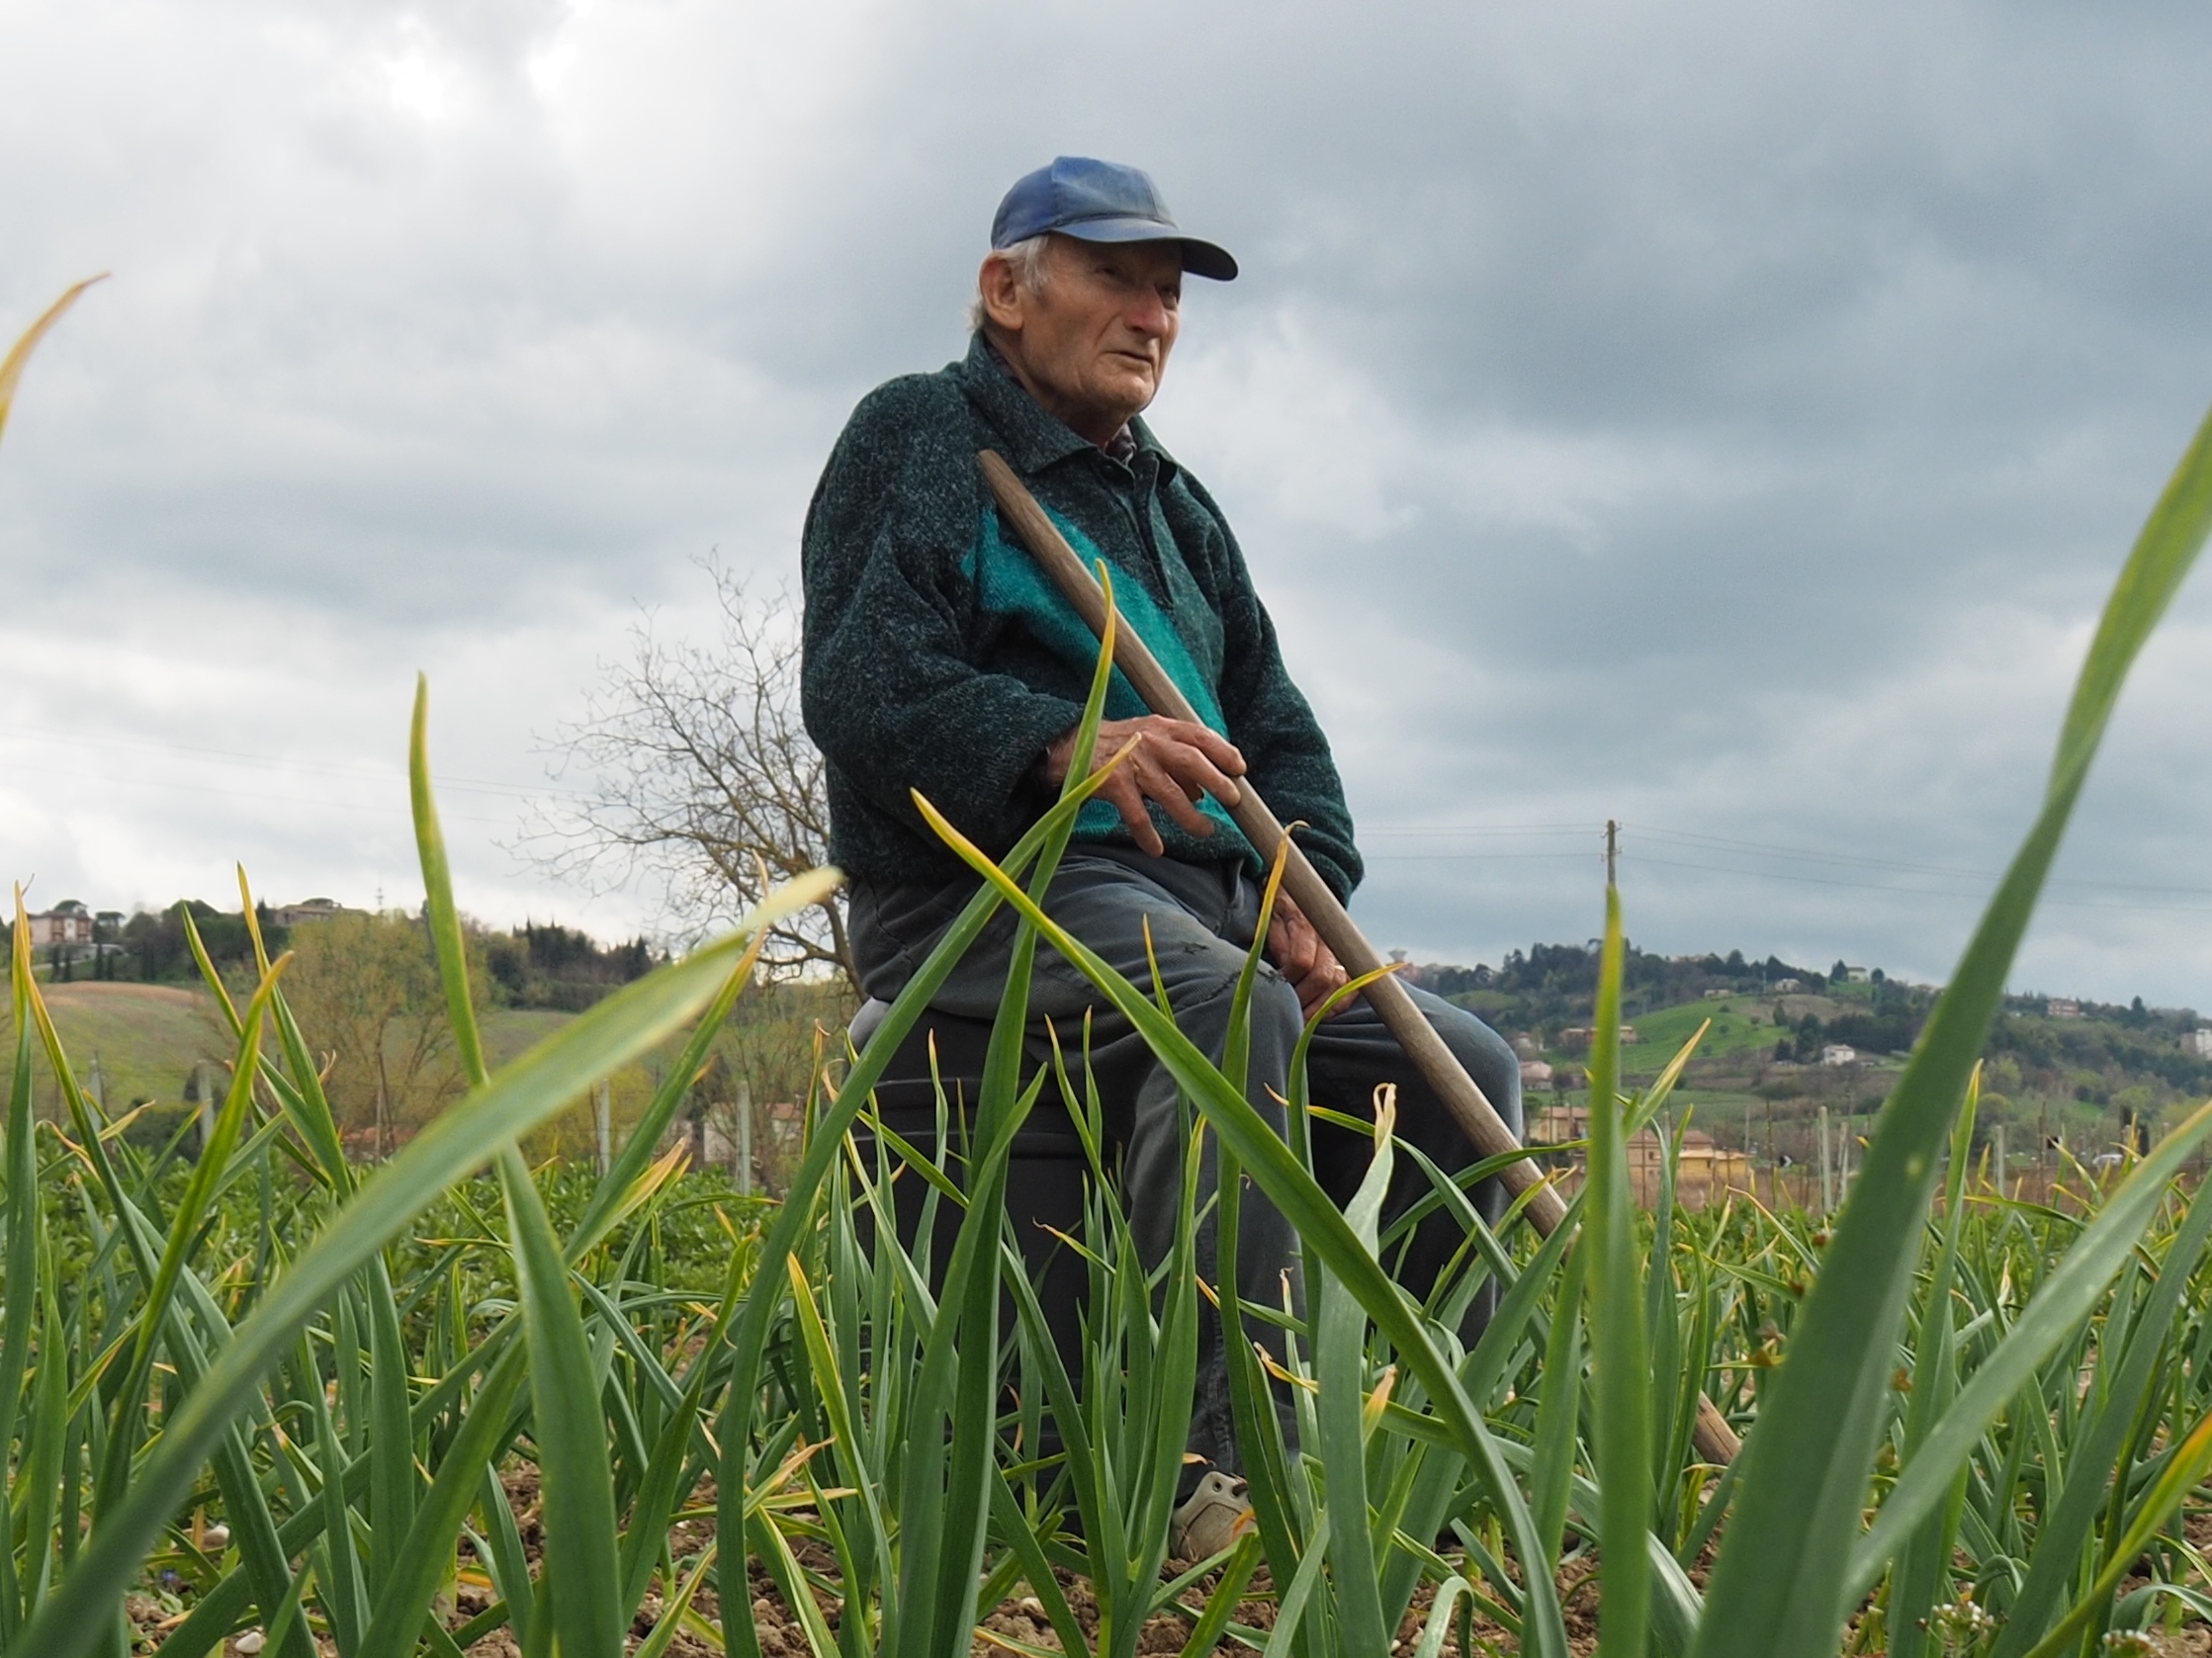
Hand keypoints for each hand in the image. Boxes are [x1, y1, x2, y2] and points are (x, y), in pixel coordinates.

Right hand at [1041, 716, 1245, 857]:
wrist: (1070, 747)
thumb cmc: (1118, 745)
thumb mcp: (1150, 741)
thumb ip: (1176, 761)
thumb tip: (1202, 792)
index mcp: (1161, 727)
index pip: (1200, 736)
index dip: (1223, 751)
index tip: (1240, 769)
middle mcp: (1150, 741)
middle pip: (1191, 761)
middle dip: (1217, 782)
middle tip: (1233, 801)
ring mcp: (1132, 763)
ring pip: (1170, 794)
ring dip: (1190, 816)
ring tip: (1205, 831)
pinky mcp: (1114, 785)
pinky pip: (1137, 815)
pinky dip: (1148, 835)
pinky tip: (1156, 849)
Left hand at [1266, 893, 1348, 1019]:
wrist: (1304, 894)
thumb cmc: (1282, 910)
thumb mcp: (1271, 917)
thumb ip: (1277, 942)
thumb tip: (1284, 968)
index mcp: (1306, 926)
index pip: (1301, 961)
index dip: (1287, 979)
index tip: (1273, 988)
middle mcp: (1329, 941)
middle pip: (1323, 977)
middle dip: (1303, 999)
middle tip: (1286, 1013)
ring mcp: (1342, 952)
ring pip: (1339, 986)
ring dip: (1320, 1007)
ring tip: (1300, 1020)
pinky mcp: (1348, 963)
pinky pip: (1351, 990)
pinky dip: (1337, 1006)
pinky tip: (1320, 1016)